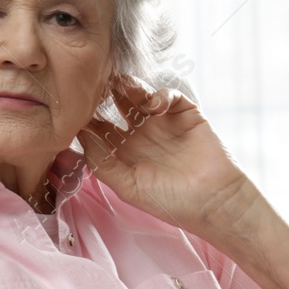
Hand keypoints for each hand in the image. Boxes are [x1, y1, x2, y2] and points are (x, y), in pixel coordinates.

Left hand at [76, 75, 252, 236]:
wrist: (214, 202)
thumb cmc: (171, 202)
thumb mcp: (128, 186)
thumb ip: (102, 164)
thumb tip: (80, 136)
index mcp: (122, 151)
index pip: (97, 126)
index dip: (86, 116)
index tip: (74, 108)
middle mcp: (139, 134)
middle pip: (114, 105)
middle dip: (104, 94)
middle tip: (94, 86)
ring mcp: (162, 122)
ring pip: (138, 96)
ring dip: (127, 88)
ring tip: (119, 86)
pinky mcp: (185, 114)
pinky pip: (168, 96)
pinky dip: (159, 94)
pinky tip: (153, 104)